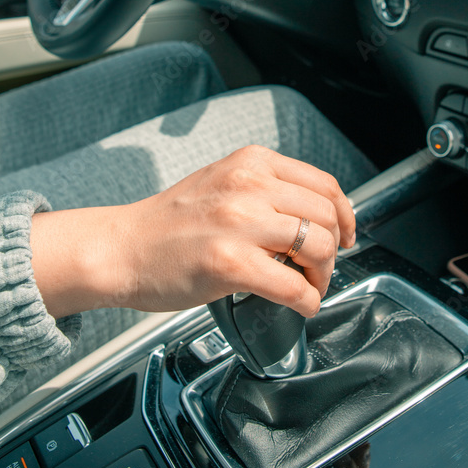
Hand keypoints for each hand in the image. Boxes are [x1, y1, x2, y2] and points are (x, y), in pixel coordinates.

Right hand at [30, 145, 355, 319]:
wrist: (121, 248)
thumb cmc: (169, 223)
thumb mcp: (222, 181)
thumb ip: (266, 189)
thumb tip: (316, 215)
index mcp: (251, 162)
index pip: (323, 184)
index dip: (345, 214)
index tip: (346, 234)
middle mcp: (249, 185)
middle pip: (327, 215)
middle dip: (335, 249)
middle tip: (321, 269)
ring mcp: (239, 223)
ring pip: (318, 247)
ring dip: (323, 276)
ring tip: (307, 286)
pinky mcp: (229, 263)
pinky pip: (294, 286)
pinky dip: (307, 301)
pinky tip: (298, 305)